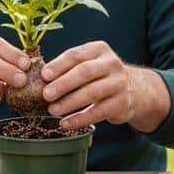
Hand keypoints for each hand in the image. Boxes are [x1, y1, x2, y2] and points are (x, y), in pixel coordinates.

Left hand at [41, 41, 169, 131]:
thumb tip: (40, 78)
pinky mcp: (122, 102)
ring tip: (53, 110)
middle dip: (63, 84)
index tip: (44, 75)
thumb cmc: (100, 76)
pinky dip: (80, 119)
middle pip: (84, 72)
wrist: (134, 90)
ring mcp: (119, 83)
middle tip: (46, 94)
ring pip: (92, 92)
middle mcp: (112, 63)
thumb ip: (68, 68)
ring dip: (70, 102)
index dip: (59, 65)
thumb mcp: (89, 64)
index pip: (76, 55)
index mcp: (99, 49)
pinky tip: (66, 123)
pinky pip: (98, 112)